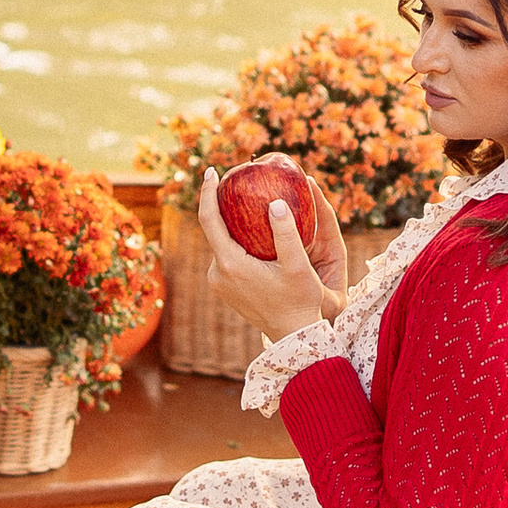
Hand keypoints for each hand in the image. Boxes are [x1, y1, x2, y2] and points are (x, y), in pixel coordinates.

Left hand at [199, 170, 344, 344]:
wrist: (293, 336)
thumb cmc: (300, 301)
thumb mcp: (297, 267)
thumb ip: (287, 234)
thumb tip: (276, 202)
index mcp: (230, 265)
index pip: (209, 220)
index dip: (208, 193)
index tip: (211, 171)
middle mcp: (217, 274)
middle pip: (213, 230)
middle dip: (221, 204)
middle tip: (235, 180)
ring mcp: (218, 283)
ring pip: (220, 244)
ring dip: (229, 223)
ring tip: (244, 200)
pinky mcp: (224, 288)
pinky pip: (225, 256)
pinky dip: (234, 240)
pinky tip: (250, 229)